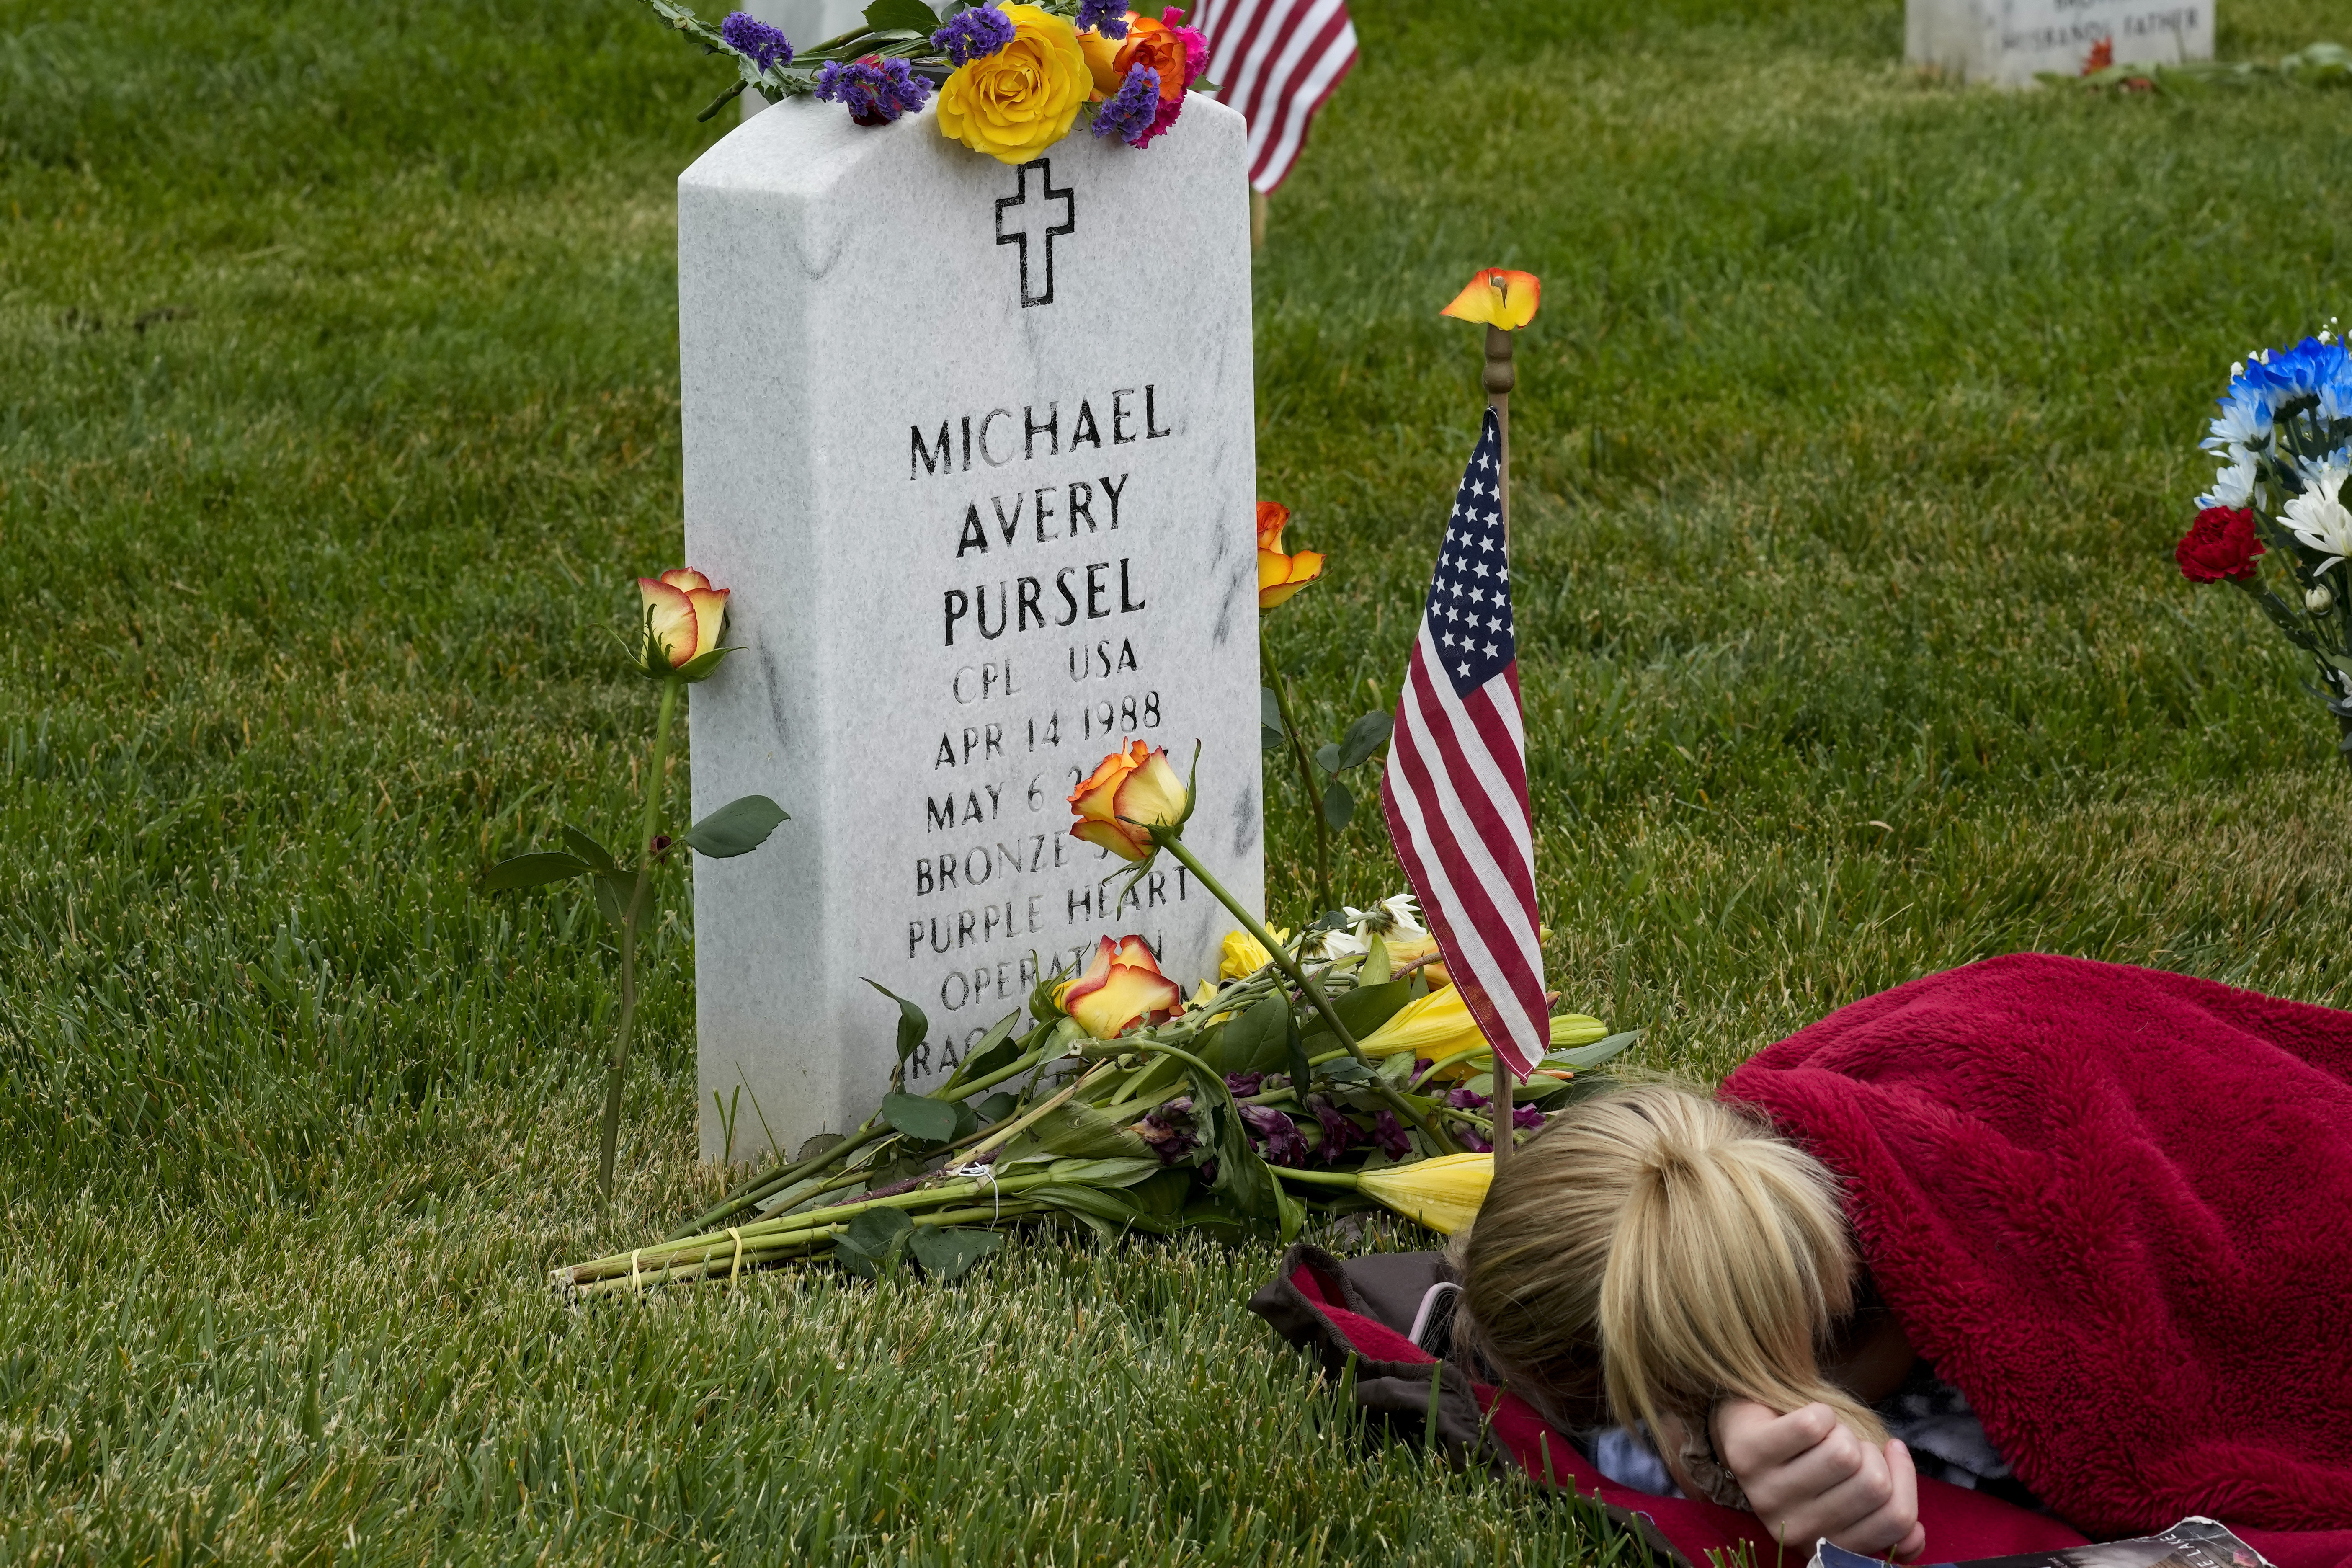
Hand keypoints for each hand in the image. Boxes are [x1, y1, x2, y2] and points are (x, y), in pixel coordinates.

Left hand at [1713, 1400, 1924, 1562]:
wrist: (1749, 1429)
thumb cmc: (1811, 1460)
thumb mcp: (1851, 1494)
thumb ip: (1887, 1516)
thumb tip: (1916, 1535)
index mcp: (1829, 1545)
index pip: (1895, 1520)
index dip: (1906, 1479)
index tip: (1893, 1451)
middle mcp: (1797, 1530)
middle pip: (1873, 1484)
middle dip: (1870, 1451)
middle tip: (1845, 1444)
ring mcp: (1769, 1495)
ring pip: (1844, 1453)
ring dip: (1842, 1431)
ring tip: (1821, 1436)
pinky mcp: (1748, 1457)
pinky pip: (1813, 1423)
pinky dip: (1820, 1411)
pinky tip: (1803, 1420)